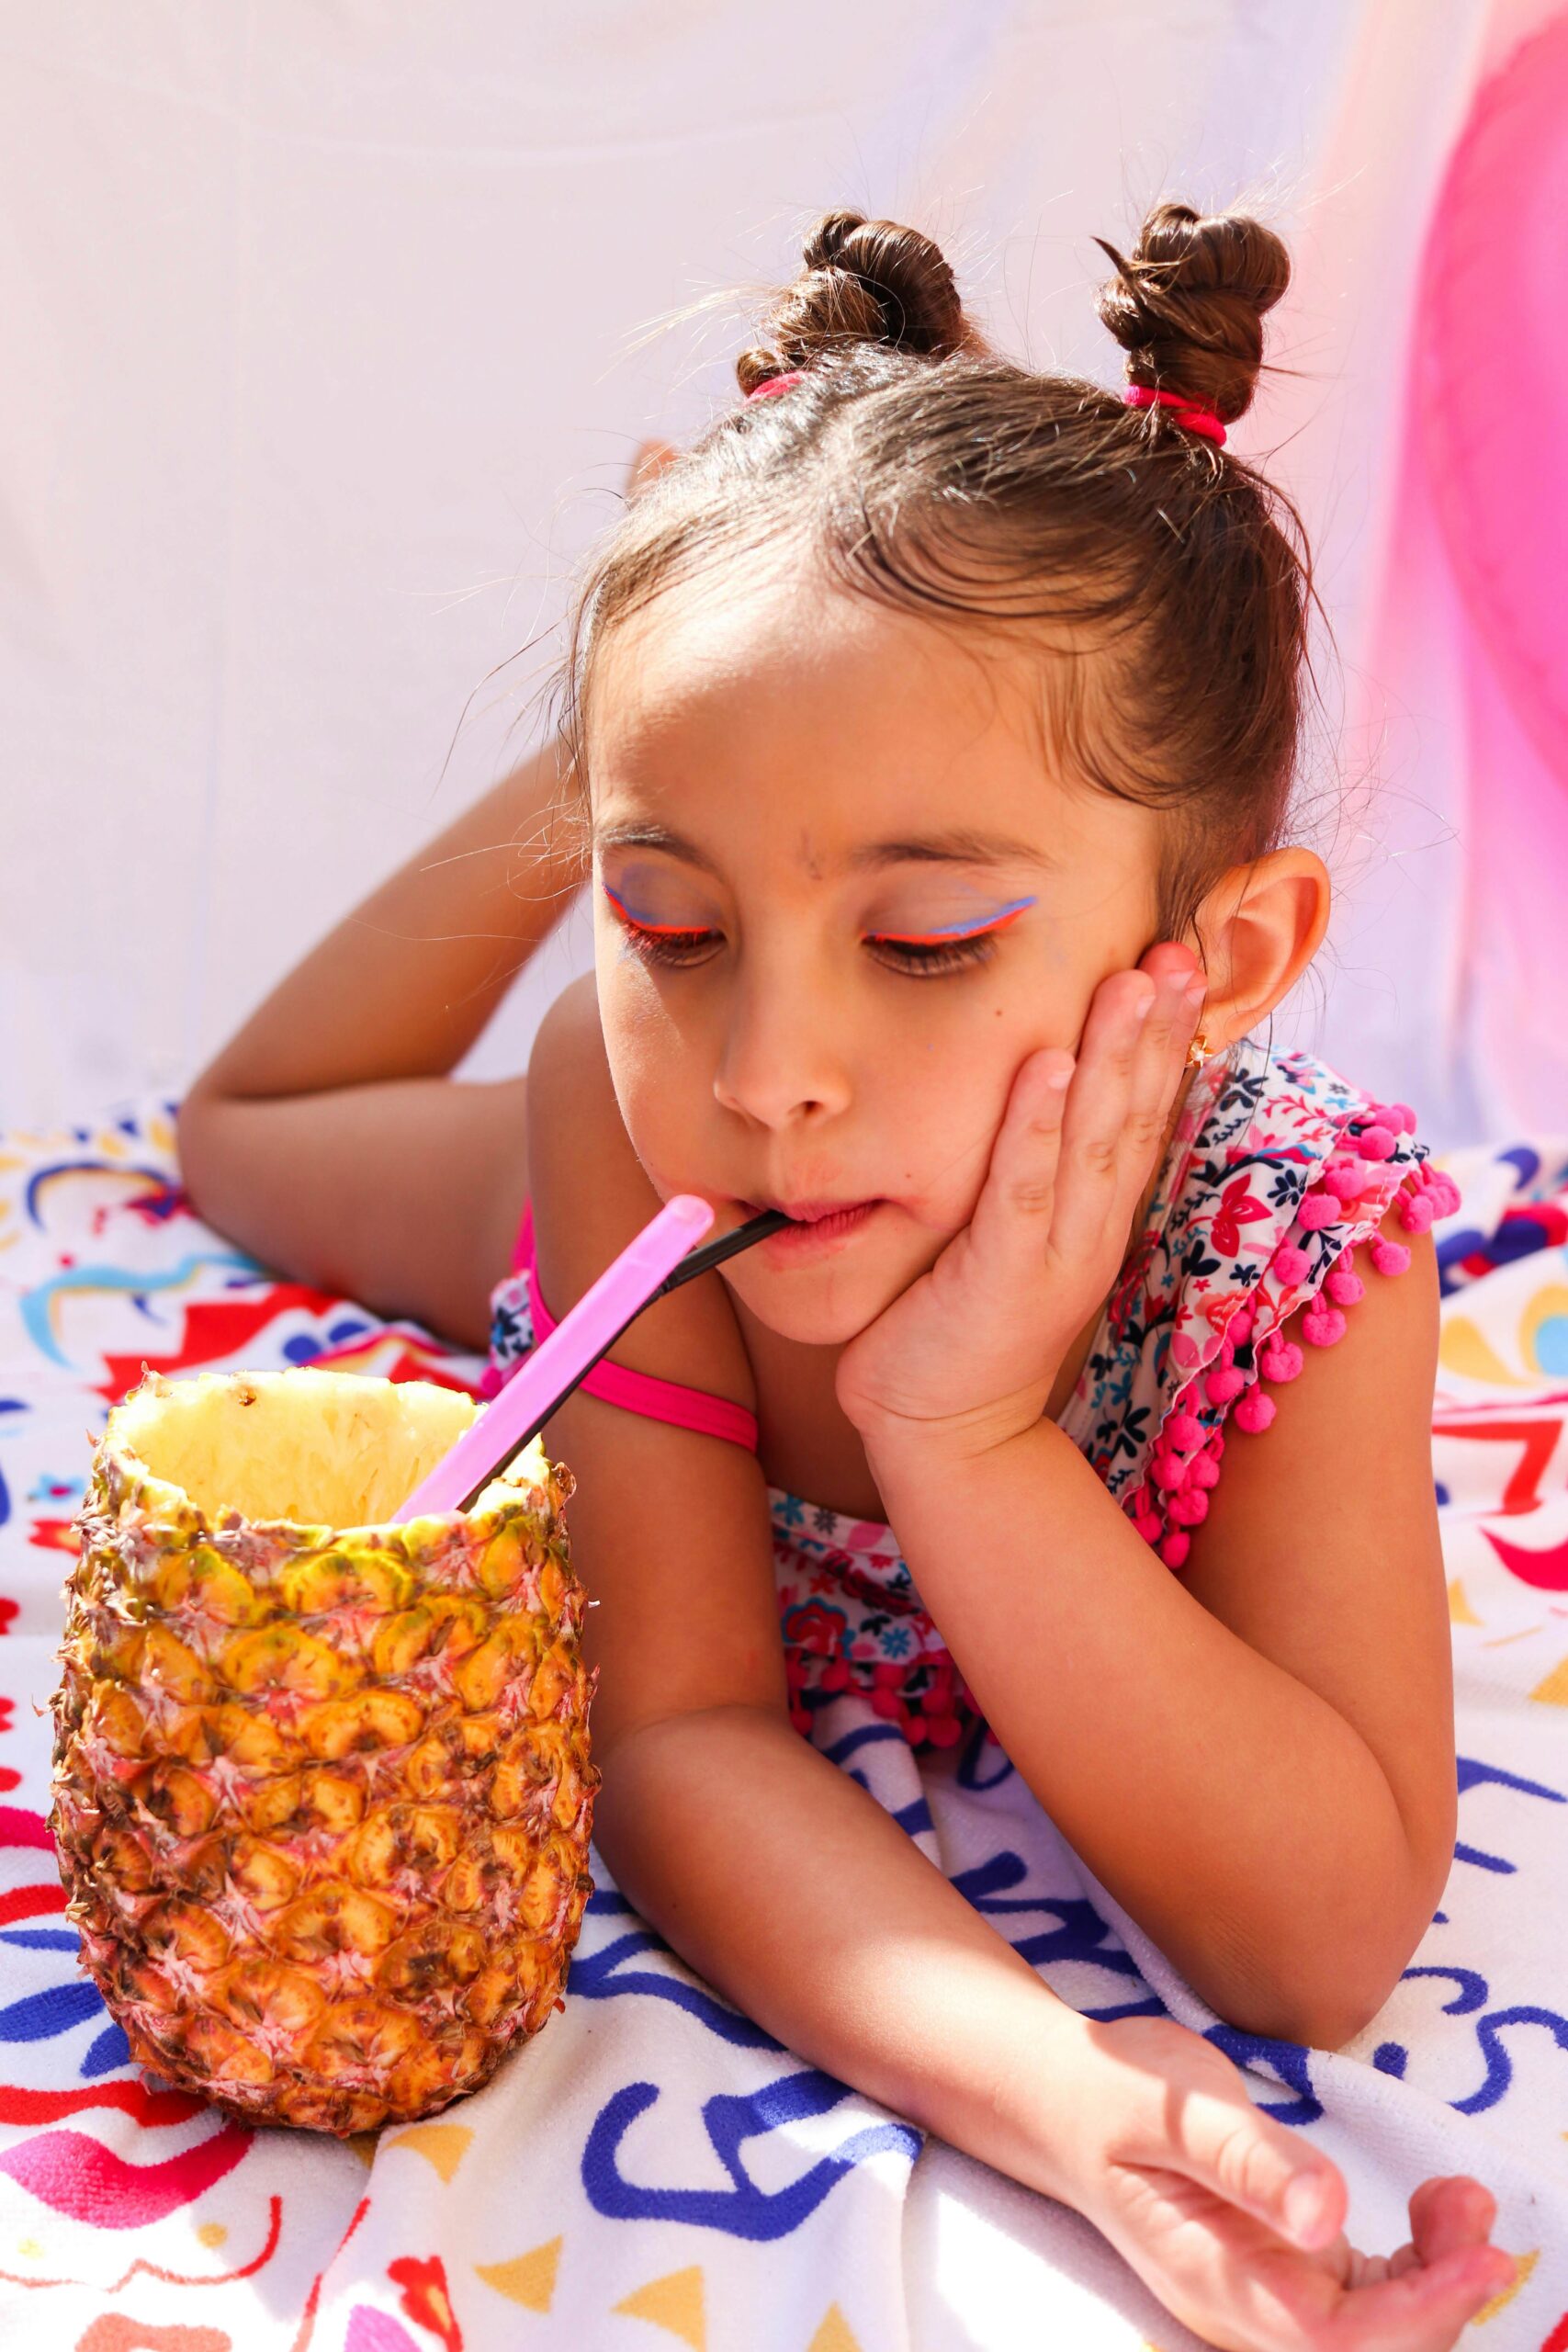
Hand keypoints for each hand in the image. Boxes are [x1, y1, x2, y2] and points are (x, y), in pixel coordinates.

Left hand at [836, 942, 1207, 1456]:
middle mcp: (1090, 1231)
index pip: (1141, 1114)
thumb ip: (1031, 1174)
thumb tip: (1035, 1092)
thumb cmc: (961, 1325)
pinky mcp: (1000, 1280)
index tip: (1178, 961)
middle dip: (1157, 1028)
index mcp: (1095, 1217)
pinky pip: (1021, 1191)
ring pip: (1093, 1141)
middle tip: (1179, 946)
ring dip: (1115, 1057)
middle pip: (1133, 1114)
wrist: (943, 1436)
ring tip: (1132, 979)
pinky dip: (1034, 1126)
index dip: (1164, 1039)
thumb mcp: (1011, 1238)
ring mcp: (1053, 1256)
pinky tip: (1048, 1066)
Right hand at [1052, 2017, 1511, 2351]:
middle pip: (1369, 2348)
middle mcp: (1245, 2309)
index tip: (1477, 2256)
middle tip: (1466, 2197)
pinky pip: (1368, 2298)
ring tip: (1457, 2195)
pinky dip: (1417, 2263)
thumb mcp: (1174, 2106)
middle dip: (1442, 2292)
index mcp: (1214, 2278)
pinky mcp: (1285, 2272)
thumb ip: (1247, 2160)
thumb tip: (1325, 2215)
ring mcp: (1266, 2297)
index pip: (1335, 2337)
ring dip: (1437, 2277)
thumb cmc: (1113, 2091)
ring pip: (1377, 2330)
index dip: (1419, 2311)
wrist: (1064, 2101)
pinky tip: (1428, 2207)